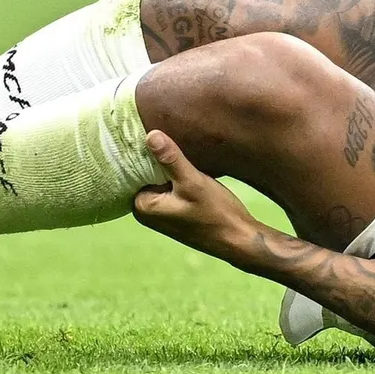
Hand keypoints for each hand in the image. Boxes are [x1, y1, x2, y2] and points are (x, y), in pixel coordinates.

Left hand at [133, 130, 256, 256]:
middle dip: (162, 160)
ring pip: (161, 179)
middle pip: (147, 173)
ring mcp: (160, 213)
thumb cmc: (216, 213)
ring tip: (190, 158)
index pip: (136, 167)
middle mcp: (145, 212)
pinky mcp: (173, 213)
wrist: (238, 239)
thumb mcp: (193, 182)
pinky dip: (179, 178)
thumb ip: (171, 160)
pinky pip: (170, 187)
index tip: (164, 135)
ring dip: (173, 169)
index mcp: (142, 205)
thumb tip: (150, 134)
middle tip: (180, 145)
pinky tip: (194, 173)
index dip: (150, 151)